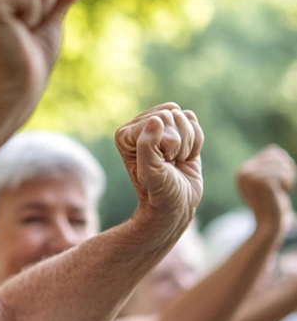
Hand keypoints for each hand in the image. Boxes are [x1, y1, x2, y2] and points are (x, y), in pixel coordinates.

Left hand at [115, 104, 203, 221]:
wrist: (176, 205)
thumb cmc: (160, 192)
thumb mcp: (151, 173)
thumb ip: (147, 146)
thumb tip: (156, 120)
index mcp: (125, 135)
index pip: (157, 119)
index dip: (166, 143)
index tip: (160, 163)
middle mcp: (139, 128)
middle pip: (171, 114)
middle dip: (177, 142)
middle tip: (168, 163)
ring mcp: (159, 128)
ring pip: (184, 117)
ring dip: (186, 144)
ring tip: (174, 161)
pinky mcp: (177, 132)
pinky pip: (195, 124)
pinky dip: (195, 143)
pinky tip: (184, 157)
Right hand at [237, 145, 294, 237]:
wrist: (269, 223)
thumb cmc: (271, 203)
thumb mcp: (264, 181)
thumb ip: (265, 165)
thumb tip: (274, 149)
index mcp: (242, 171)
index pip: (272, 151)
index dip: (282, 164)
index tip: (278, 181)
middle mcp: (243, 172)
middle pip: (277, 155)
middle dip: (285, 169)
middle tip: (279, 187)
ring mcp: (251, 176)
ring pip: (281, 164)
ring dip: (287, 178)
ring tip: (278, 191)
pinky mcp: (261, 182)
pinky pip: (283, 174)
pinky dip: (287, 183)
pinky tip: (279, 194)